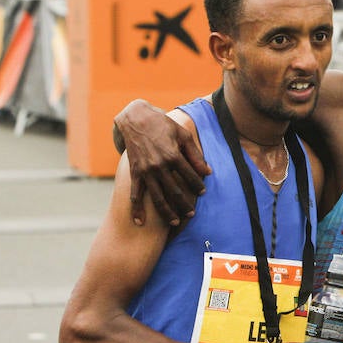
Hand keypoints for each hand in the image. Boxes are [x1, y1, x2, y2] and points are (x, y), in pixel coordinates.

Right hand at [114, 100, 210, 224]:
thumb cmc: (163, 125)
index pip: (190, 176)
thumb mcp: (183, 135)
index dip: (198, 185)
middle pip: (175, 191)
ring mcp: (145, 171)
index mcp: (173, 155)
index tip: (203, 192)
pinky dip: (136, 209)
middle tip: (192, 214)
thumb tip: (208, 172)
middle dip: (185, 204)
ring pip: (157, 197)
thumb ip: (195, 155)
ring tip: (175, 223)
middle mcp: (159, 165)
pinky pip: (135, 194)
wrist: (136, 119)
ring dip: (166, 212)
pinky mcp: (134, 173)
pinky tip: (140, 222)